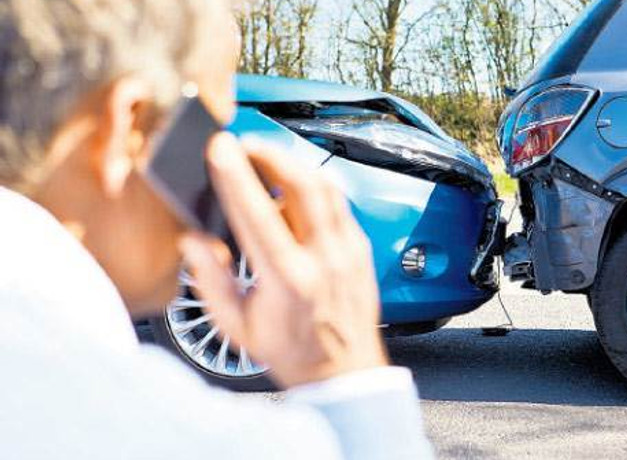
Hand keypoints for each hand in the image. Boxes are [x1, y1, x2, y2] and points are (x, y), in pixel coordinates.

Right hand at [180, 133, 387, 387]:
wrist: (344, 373)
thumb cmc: (291, 352)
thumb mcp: (237, 326)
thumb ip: (210, 281)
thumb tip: (192, 240)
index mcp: (289, 280)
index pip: (259, 214)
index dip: (237, 176)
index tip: (220, 148)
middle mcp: (324, 260)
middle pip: (303, 185)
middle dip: (270, 154)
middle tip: (244, 144)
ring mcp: (348, 251)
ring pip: (326, 187)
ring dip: (294, 164)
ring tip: (266, 158)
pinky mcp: (361, 248)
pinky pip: (339, 203)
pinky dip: (314, 186)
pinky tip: (294, 188)